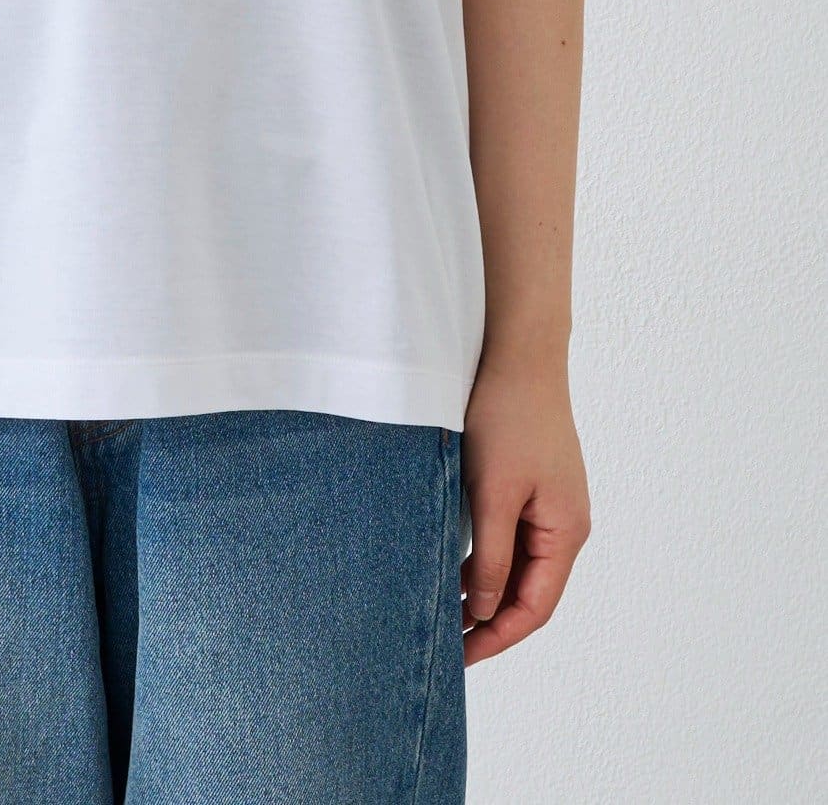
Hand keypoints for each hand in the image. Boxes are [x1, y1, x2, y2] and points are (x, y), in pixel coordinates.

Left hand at [460, 358, 590, 665]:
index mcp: (565, 531)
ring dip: (483, 587)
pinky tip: (450, 562)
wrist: (517, 352)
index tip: (459, 657)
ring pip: (517, 563)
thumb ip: (491, 556)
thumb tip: (484, 612)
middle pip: (528, 590)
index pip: (535, 607)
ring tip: (441, 608)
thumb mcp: (492, 492)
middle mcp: (564, 523)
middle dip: (489, 619)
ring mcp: (550, 503)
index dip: (497, 636)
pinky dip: (484, 555)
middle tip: (445, 641)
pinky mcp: (531, 484)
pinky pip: (510, 535)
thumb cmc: (507, 415)